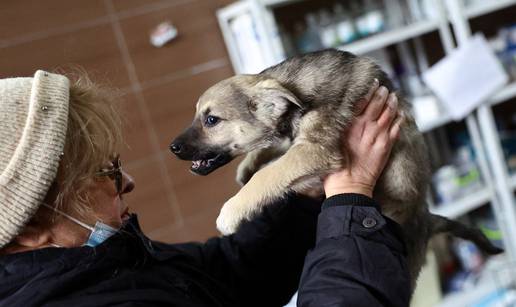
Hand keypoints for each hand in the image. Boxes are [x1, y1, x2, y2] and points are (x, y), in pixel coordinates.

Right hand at [324, 81, 403, 197]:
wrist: (349, 187)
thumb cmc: (335, 168)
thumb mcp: (330, 144)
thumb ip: (337, 128)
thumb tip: (339, 117)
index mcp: (349, 126)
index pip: (361, 102)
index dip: (368, 91)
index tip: (371, 84)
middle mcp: (365, 128)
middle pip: (377, 104)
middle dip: (382, 94)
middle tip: (383, 88)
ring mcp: (378, 137)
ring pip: (389, 113)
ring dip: (392, 103)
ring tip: (393, 96)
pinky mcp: (386, 147)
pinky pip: (396, 128)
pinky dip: (399, 119)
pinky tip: (401, 114)